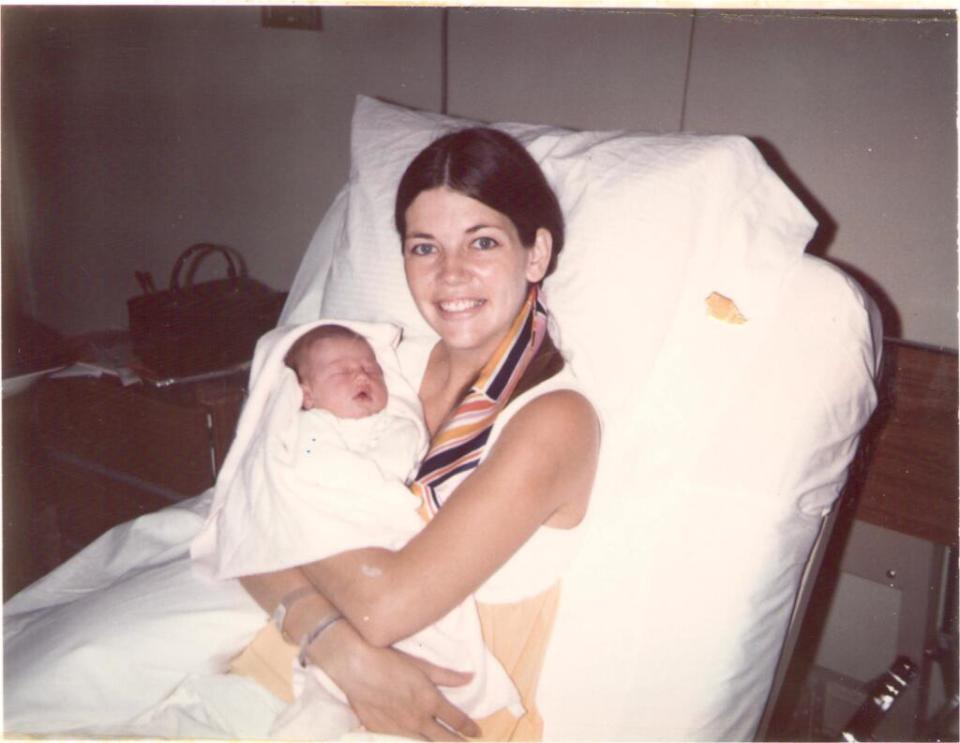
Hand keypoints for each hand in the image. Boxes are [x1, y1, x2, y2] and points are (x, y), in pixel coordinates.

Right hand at [312, 626, 480, 739]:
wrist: (355, 667)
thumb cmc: (389, 661)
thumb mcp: (422, 665)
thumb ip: (448, 676)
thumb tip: (470, 678)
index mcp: (430, 701)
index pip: (456, 720)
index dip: (469, 728)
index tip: (476, 733)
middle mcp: (417, 720)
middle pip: (444, 740)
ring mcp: (399, 730)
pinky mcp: (381, 733)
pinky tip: (417, 742)